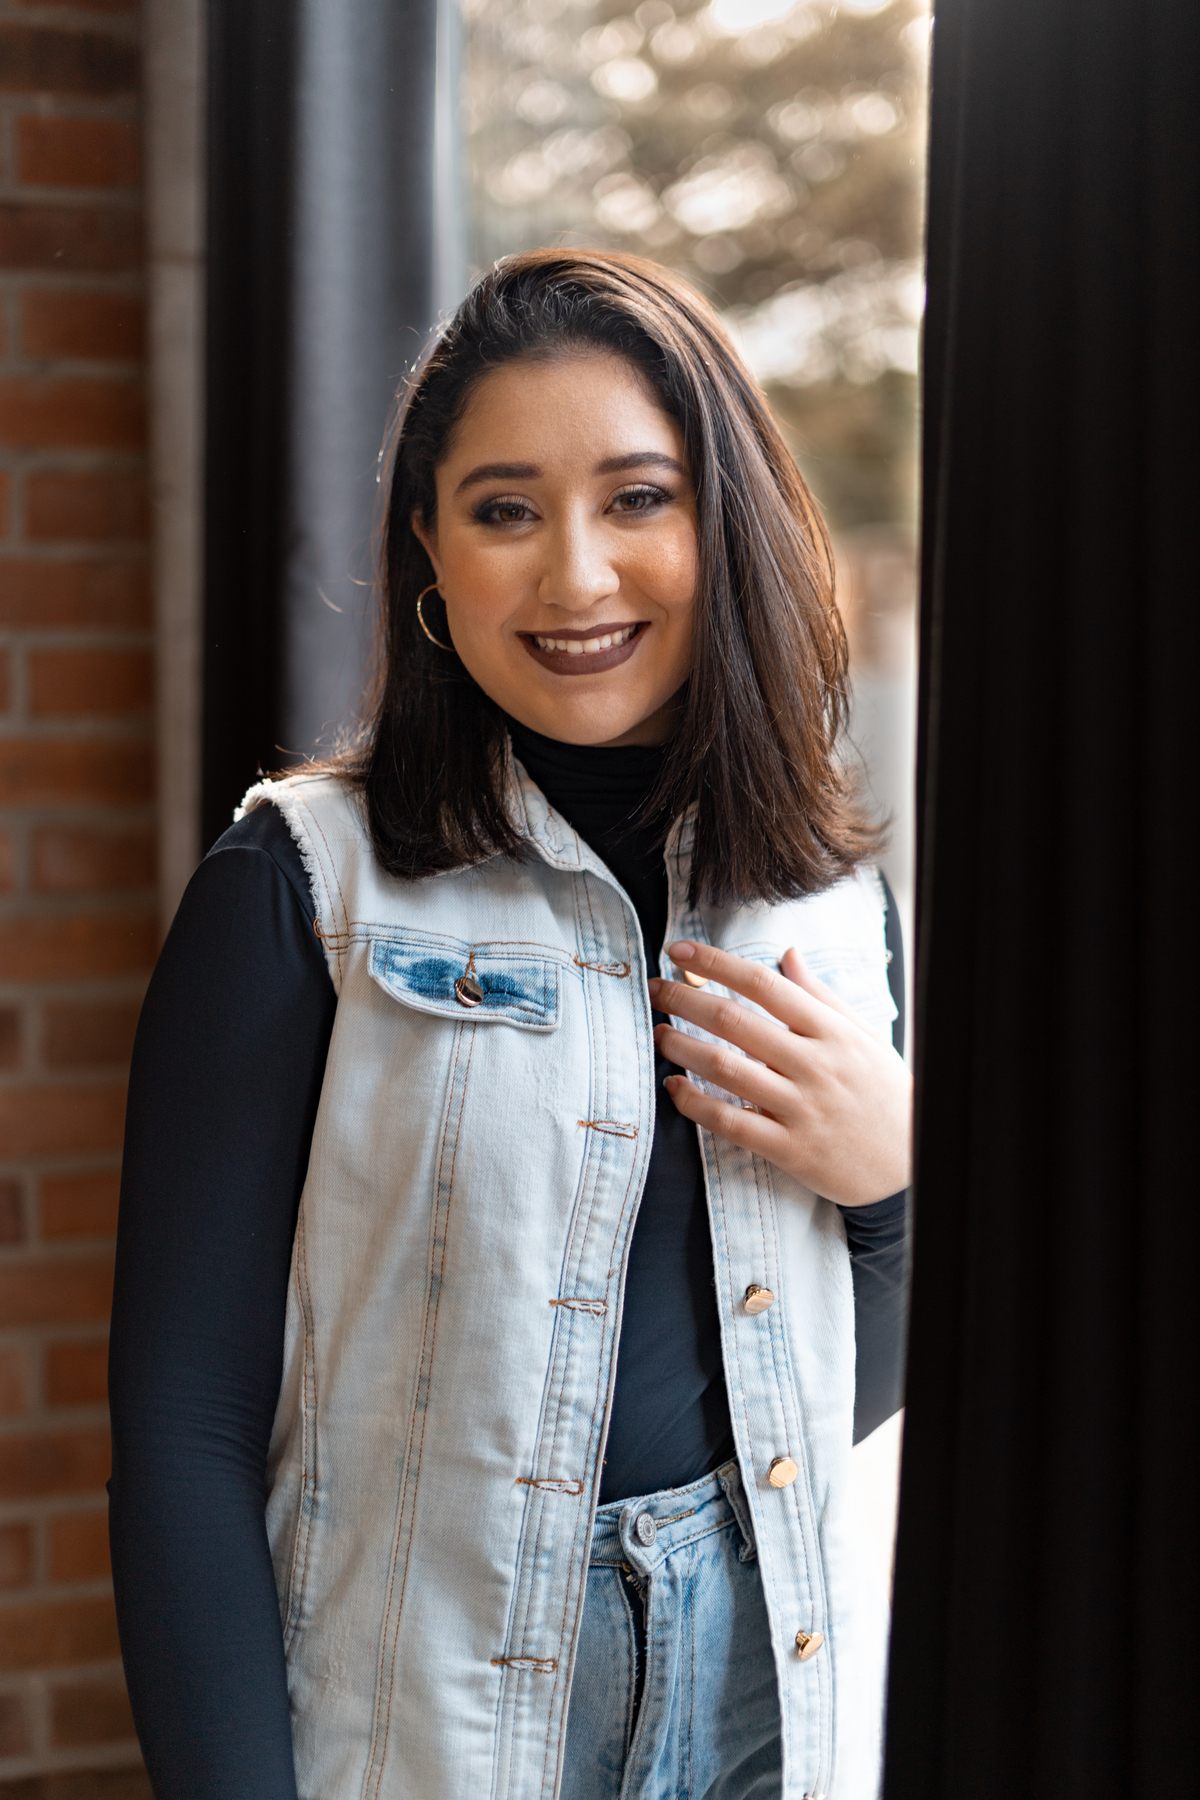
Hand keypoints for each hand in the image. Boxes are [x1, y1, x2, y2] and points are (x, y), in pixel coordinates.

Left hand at [648, 940, 911, 1207]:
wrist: (914, 1162)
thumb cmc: (885, 1094)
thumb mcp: (863, 1036)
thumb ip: (820, 997)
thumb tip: (785, 954)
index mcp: (831, 1031)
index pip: (764, 985)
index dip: (717, 964)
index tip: (681, 952)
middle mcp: (814, 1065)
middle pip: (735, 1021)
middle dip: (685, 999)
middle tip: (655, 989)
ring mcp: (801, 1108)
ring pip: (726, 1069)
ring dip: (682, 1047)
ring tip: (659, 1034)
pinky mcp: (790, 1149)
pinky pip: (730, 1123)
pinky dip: (695, 1104)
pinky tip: (675, 1088)